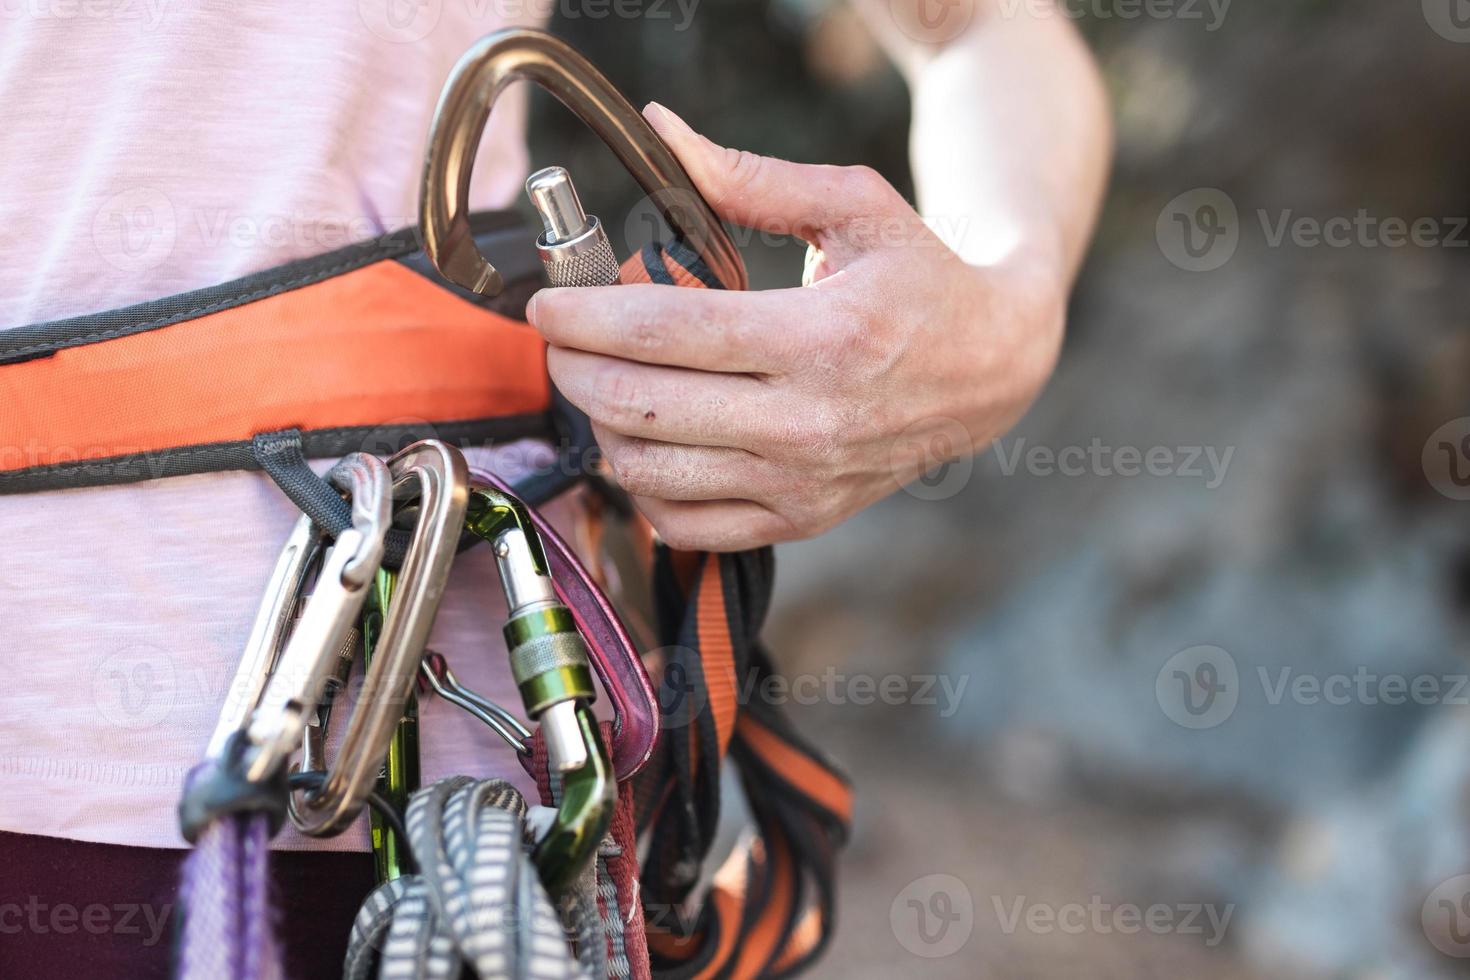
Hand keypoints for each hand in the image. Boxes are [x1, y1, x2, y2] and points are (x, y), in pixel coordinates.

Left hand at [526, 103, 1065, 550]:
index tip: (546, 303)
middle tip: (562, 340)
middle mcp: (808, 423)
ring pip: (651, 470)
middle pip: (643, 406)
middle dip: (574, 369)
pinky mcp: (801, 519)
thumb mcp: (855, 206)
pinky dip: (642, 486)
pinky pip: (685, 523)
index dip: (587, 315)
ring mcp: (802, 483)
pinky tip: (647, 442)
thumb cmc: (921, 278)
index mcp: (821, 337)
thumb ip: (751, 177)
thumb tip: (663, 132)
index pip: (667, 332)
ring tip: (605, 382)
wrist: (991, 369)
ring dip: (602, 425)